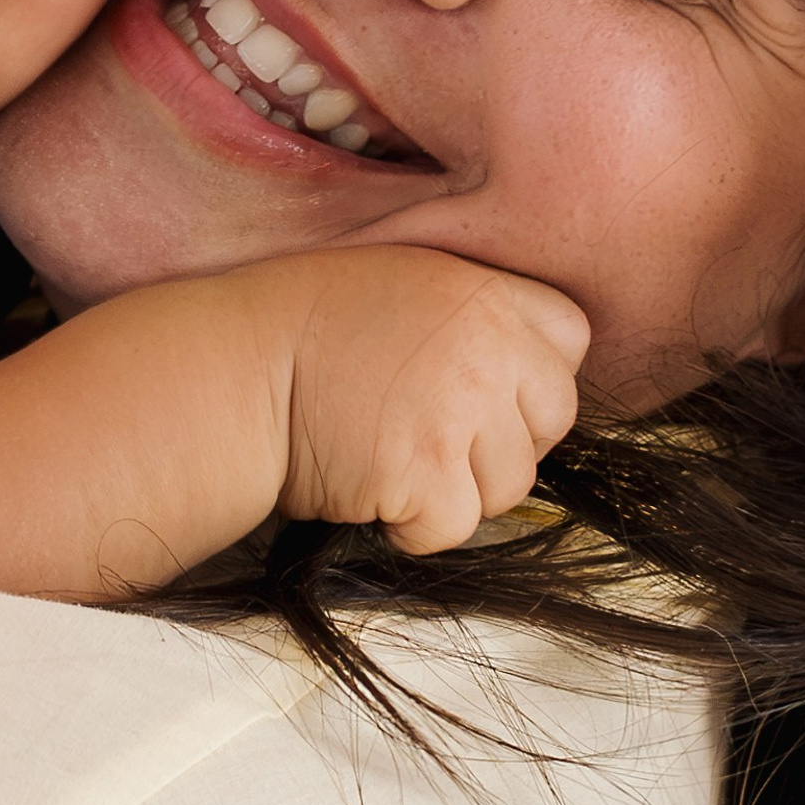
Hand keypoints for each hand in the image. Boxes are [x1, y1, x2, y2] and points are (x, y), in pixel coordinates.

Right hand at [274, 249, 587, 555]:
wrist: (235, 368)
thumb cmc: (304, 325)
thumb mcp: (403, 278)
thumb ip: (472, 315)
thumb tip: (520, 378)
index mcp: (485, 292)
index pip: (569, 337)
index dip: (532, 372)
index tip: (486, 386)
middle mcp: (487, 349)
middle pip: (552, 418)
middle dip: (504, 438)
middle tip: (435, 434)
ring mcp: (460, 414)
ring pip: (510, 485)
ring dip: (457, 487)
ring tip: (393, 456)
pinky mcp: (426, 475)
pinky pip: (454, 526)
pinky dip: (414, 524)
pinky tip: (371, 487)